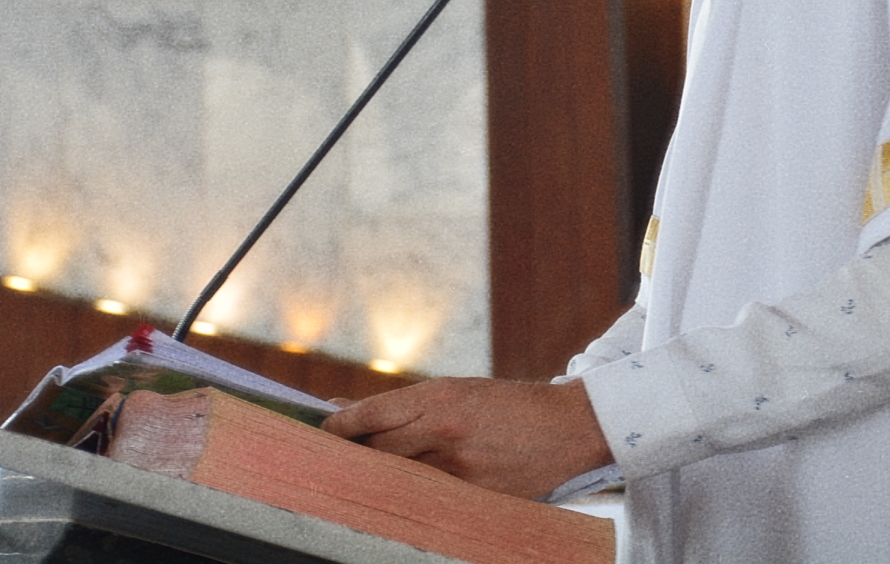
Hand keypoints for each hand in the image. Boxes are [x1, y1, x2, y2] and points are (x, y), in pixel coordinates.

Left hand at [321, 377, 612, 499]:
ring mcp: (459, 467)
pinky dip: (412, 495)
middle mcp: (445, 430)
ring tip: (362, 479)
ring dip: (378, 477)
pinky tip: (405, 495)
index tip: (321, 432)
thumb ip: (407, 405)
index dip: (339, 425)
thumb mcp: (459, 391)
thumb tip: (349, 410)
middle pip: (378, 449)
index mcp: (440, 395)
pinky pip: (428, 498)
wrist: (568, 427)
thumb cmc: (510, 406)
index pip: (372, 413)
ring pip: (399, 476)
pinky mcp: (473, 495)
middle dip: (354, 454)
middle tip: (332, 459)